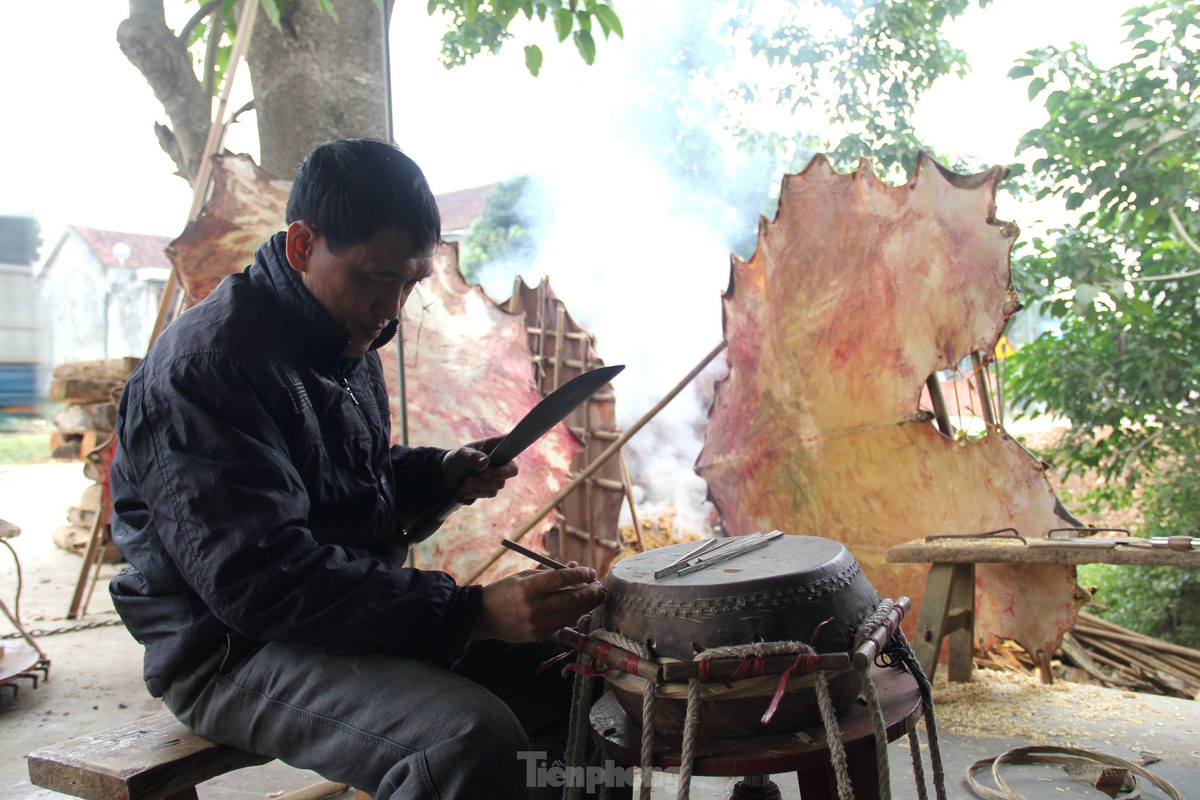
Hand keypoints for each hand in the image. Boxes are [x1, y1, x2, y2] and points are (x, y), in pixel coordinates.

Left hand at [440, 435, 517, 503]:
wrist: (449, 477)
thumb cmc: (457, 459)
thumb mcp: (460, 455)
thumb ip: (472, 457)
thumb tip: (486, 463)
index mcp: (496, 446)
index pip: (512, 441)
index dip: (519, 441)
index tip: (522, 440)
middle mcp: (501, 461)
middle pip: (512, 470)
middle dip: (497, 474)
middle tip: (482, 474)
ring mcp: (498, 476)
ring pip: (499, 484)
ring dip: (481, 485)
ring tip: (466, 482)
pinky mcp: (492, 488)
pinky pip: (490, 493)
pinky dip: (478, 491)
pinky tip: (467, 488)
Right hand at [471, 563, 605, 641]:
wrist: (484, 617)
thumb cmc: (505, 591)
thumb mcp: (524, 576)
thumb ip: (550, 573)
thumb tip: (576, 568)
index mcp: (528, 588)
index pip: (562, 579)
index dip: (580, 574)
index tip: (590, 572)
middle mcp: (534, 607)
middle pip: (572, 599)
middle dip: (590, 591)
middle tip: (599, 586)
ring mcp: (537, 624)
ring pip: (571, 614)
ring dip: (587, 604)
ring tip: (596, 596)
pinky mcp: (538, 635)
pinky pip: (562, 623)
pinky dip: (574, 614)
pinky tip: (580, 607)